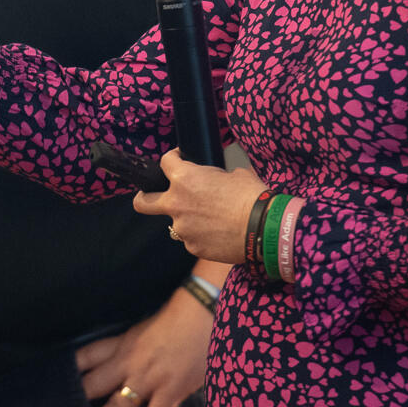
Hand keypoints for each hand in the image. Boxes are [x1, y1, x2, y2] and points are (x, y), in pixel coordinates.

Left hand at [75, 288, 212, 406]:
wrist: (203, 313)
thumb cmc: (177, 317)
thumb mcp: (145, 328)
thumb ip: (132, 346)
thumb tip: (124, 362)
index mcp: (122, 342)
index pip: (87, 355)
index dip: (71, 367)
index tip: (55, 378)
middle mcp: (128, 362)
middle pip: (94, 383)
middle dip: (79, 397)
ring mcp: (148, 379)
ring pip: (118, 405)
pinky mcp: (169, 392)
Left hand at [133, 149, 270, 264]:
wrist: (264, 228)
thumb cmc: (251, 196)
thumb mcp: (233, 174)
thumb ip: (214, 175)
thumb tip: (215, 179)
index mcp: (184, 179)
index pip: (165, 162)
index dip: (173, 159)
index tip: (178, 160)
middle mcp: (176, 204)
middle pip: (143, 202)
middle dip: (144, 197)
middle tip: (154, 197)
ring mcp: (182, 228)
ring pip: (175, 223)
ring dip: (187, 219)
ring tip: (210, 220)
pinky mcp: (193, 247)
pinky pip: (192, 239)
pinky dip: (201, 235)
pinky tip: (219, 233)